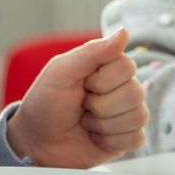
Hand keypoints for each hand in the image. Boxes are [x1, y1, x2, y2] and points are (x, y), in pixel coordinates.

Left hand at [6, 28, 147, 166]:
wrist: (36, 142)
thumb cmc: (45, 103)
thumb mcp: (61, 72)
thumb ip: (92, 52)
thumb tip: (124, 32)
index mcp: (108, 68)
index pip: (127, 67)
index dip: (102, 81)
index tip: (82, 85)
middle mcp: (121, 89)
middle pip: (135, 93)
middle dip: (101, 105)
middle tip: (81, 107)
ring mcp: (126, 115)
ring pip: (138, 117)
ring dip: (103, 124)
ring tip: (86, 123)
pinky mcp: (126, 140)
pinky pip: (137, 139)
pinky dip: (111, 141)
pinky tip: (95, 138)